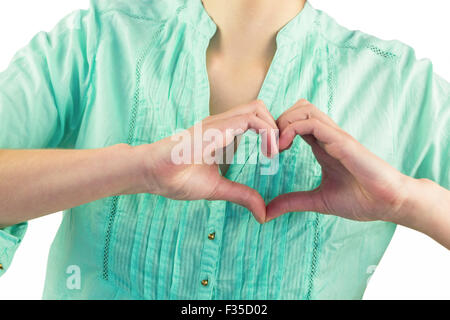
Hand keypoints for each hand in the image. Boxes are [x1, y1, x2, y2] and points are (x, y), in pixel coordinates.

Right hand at [135, 100, 277, 222]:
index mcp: (223, 133)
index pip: (255, 118)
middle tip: (281, 151)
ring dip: (273, 127)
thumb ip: (242, 196)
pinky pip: (247, 119)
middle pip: (260, 108)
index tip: (276, 155)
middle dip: (277, 126)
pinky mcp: (213, 128)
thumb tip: (262, 213)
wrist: (152, 175)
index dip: (271, 132)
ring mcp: (217, 123)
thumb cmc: (177, 179)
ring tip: (275, 152)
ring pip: (257, 108)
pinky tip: (267, 152)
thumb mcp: (218, 189)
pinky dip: (265, 131)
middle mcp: (222, 123)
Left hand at [266, 99, 411, 222]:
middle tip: (269, 146)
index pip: (296, 122)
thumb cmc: (361, 200)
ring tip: (275, 147)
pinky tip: (284, 147)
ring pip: (304, 109)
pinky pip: (311, 123)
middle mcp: (327, 136)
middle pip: (298, 108)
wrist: (389, 203)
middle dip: (277, 121)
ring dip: (283, 122)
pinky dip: (291, 129)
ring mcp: (335, 136)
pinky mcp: (341, 141)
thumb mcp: (317, 201)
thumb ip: (292, 202)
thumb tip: (267, 212)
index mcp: (322, 145)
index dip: (277, 131)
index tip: (269, 153)